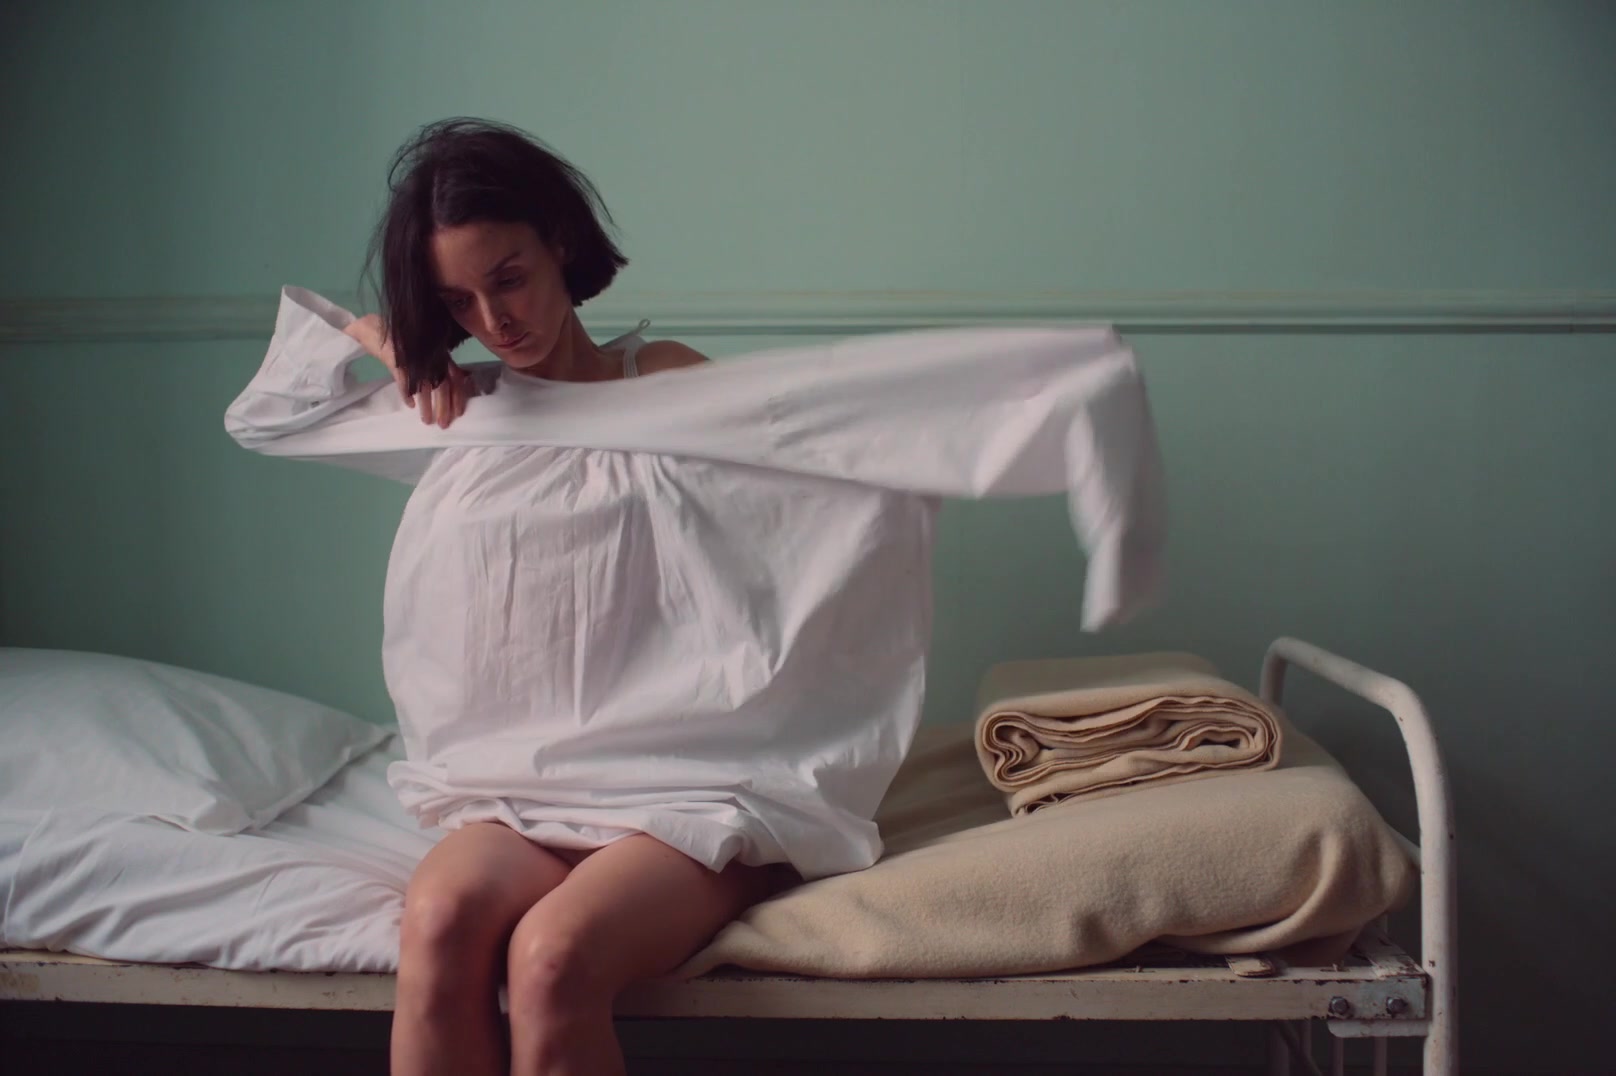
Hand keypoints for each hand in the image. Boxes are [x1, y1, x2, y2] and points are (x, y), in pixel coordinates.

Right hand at [344, 315, 469, 428]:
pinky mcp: (397, 357)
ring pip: (425, 385)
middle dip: (444, 407)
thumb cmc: (401, 343)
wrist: (373, 327)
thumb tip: (450, 389)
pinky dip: (407, 394)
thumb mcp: (421, 355)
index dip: (459, 396)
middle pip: (443, 384)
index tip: (458, 413)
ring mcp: (414, 355)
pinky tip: (409, 405)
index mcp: (439, 353)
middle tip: (443, 424)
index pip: (456, 376)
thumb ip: (435, 369)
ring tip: (426, 420)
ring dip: (427, 405)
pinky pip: (405, 380)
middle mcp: (430, 354)